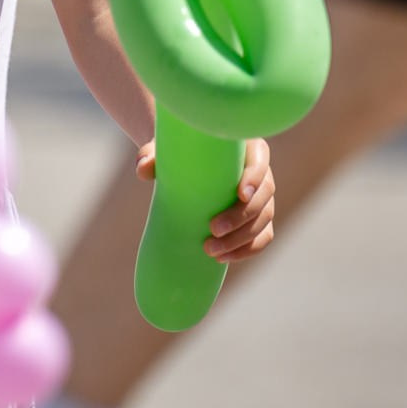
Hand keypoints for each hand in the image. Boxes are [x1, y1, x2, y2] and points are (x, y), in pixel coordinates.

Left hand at [135, 136, 275, 263]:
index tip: (240, 194)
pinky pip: (263, 236)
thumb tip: (142, 170)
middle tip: (213, 229)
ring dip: (241, 239)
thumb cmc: (177, 153)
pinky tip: (224, 258)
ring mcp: (261, 197)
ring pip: (263, 220)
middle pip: (264, 195)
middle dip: (241, 216)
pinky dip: (247, 250)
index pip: (260, 161)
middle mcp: (259, 173)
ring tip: (210, 250)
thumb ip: (150, 156)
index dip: (255, 178)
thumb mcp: (162, 150)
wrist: (184, 166)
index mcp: (245, 148)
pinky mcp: (258, 218)